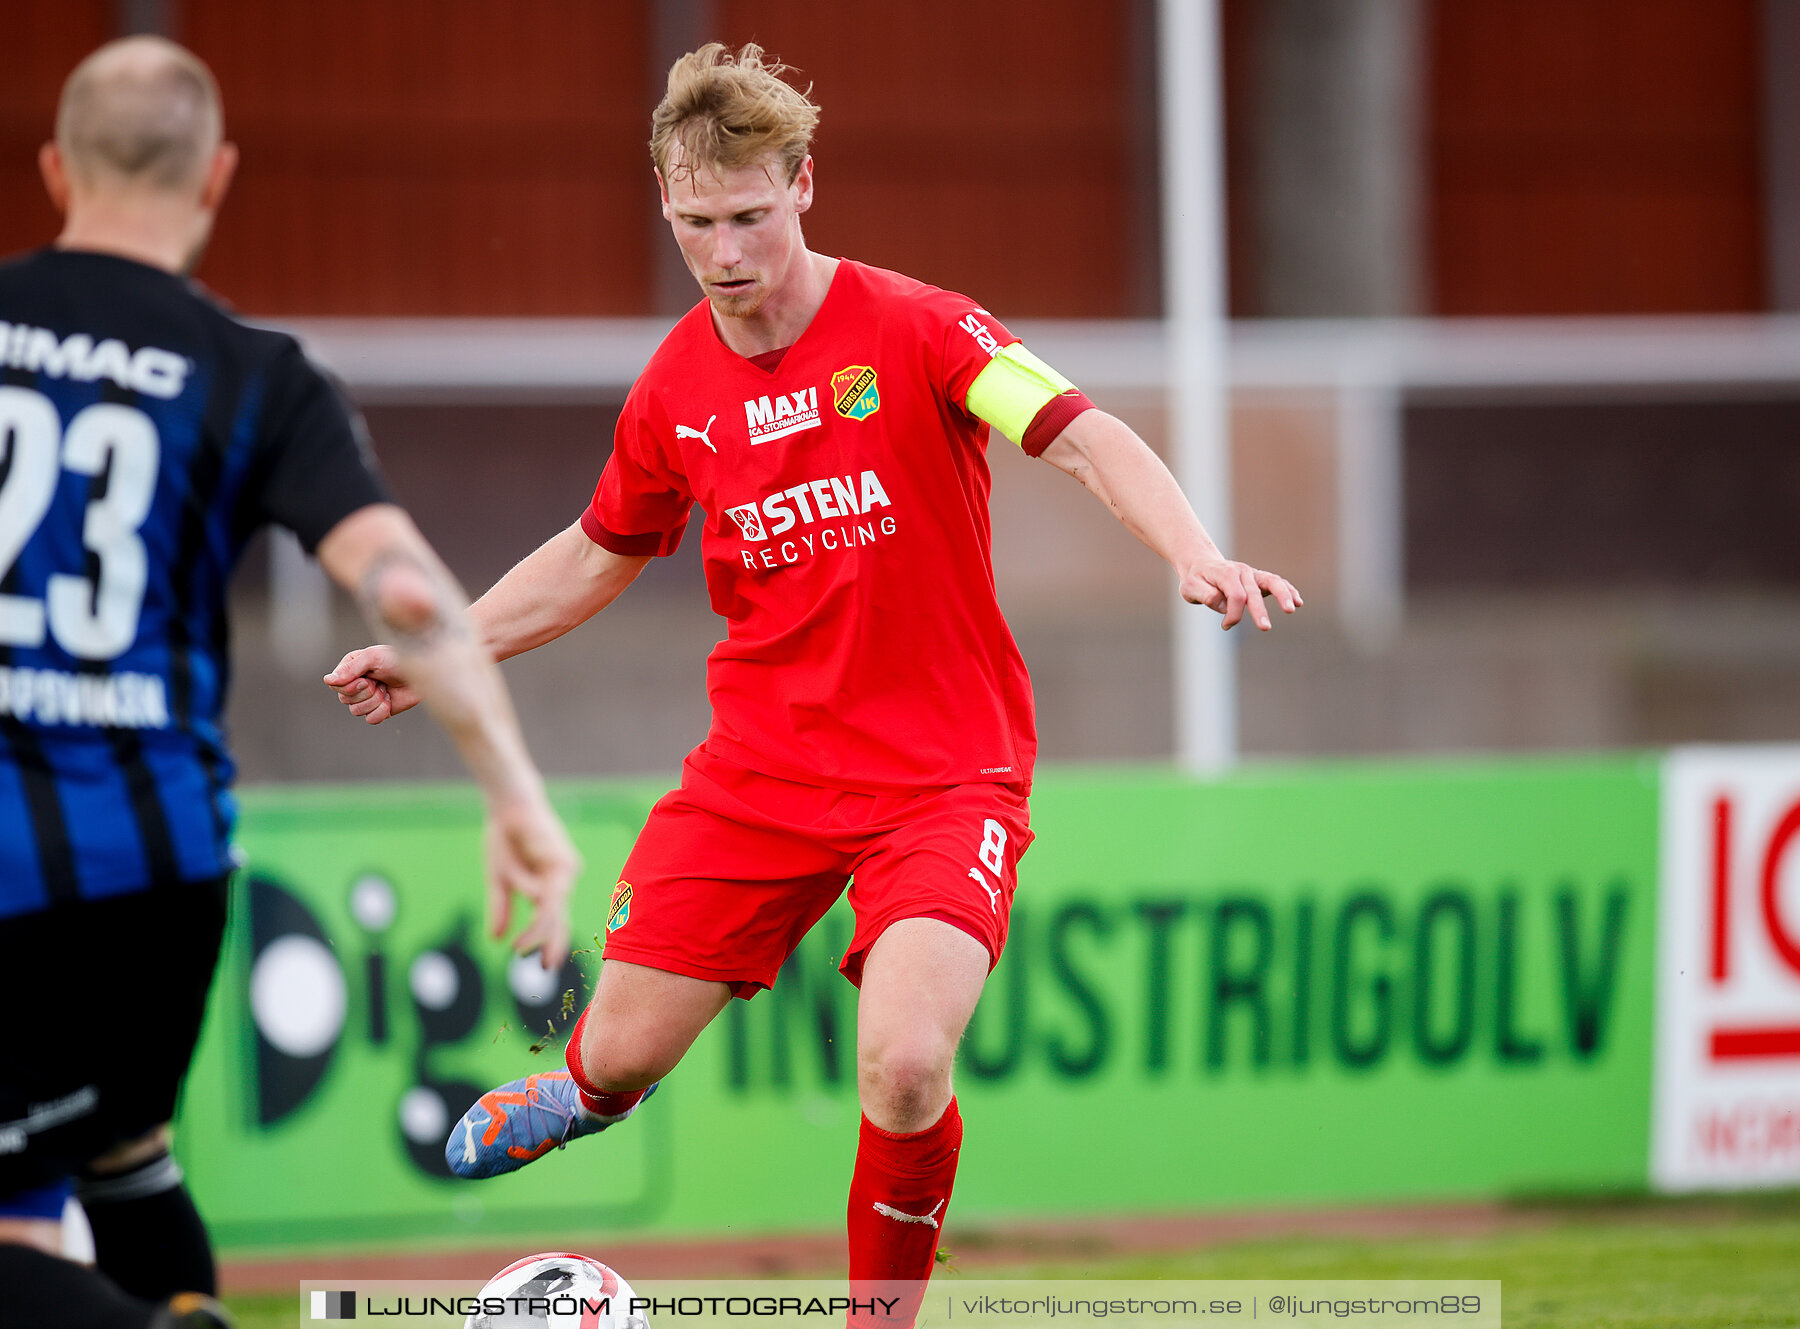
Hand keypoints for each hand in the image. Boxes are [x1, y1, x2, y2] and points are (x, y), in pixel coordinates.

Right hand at [324, 644, 420, 723]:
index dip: (351, 686)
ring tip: (386, 690)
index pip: (336, 686)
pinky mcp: (378, 710)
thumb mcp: (373, 657)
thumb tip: (328, 680)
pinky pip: (370, 720)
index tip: (367, 678)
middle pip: (345, 700)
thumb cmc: (398, 659)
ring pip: (356, 711)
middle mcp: (355, 684)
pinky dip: (381, 712)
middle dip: (366, 693)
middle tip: (380, 682)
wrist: (423, 673)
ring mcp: (366, 698)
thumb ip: (351, 668)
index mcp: (350, 669)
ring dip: (375, 701)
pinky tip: (389, 701)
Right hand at [486, 792, 580, 969]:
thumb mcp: (500, 877)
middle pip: (559, 917)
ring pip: (553, 907)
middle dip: (552, 943)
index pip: (554, 920)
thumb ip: (502, 907)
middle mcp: (562, 878)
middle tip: (547, 968)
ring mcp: (565, 869)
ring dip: (539, 928)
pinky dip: (538, 901)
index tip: (546, 967)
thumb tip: (496, 939)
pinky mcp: (561, 859)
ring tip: (521, 949)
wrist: (508, 805)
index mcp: (550, 885)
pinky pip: (549, 888)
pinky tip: (530, 913)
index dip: (551, 943)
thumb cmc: (506, 838)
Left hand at [1180, 559, 1302, 630]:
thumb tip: (1223, 604)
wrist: (1201, 566)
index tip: (1225, 626)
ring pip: (1272, 582)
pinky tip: (1299, 602)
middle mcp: (1242, 571)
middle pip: (1253, 592)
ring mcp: (1253, 574)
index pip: (1235, 595)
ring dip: (1282, 595)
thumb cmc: (1196, 580)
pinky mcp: (1260, 579)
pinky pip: (1276, 583)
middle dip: (1259, 611)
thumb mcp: (1191, 588)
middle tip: (1265, 628)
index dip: (1233, 614)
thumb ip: (1205, 595)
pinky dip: (1288, 590)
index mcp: (1225, 574)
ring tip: (1292, 608)